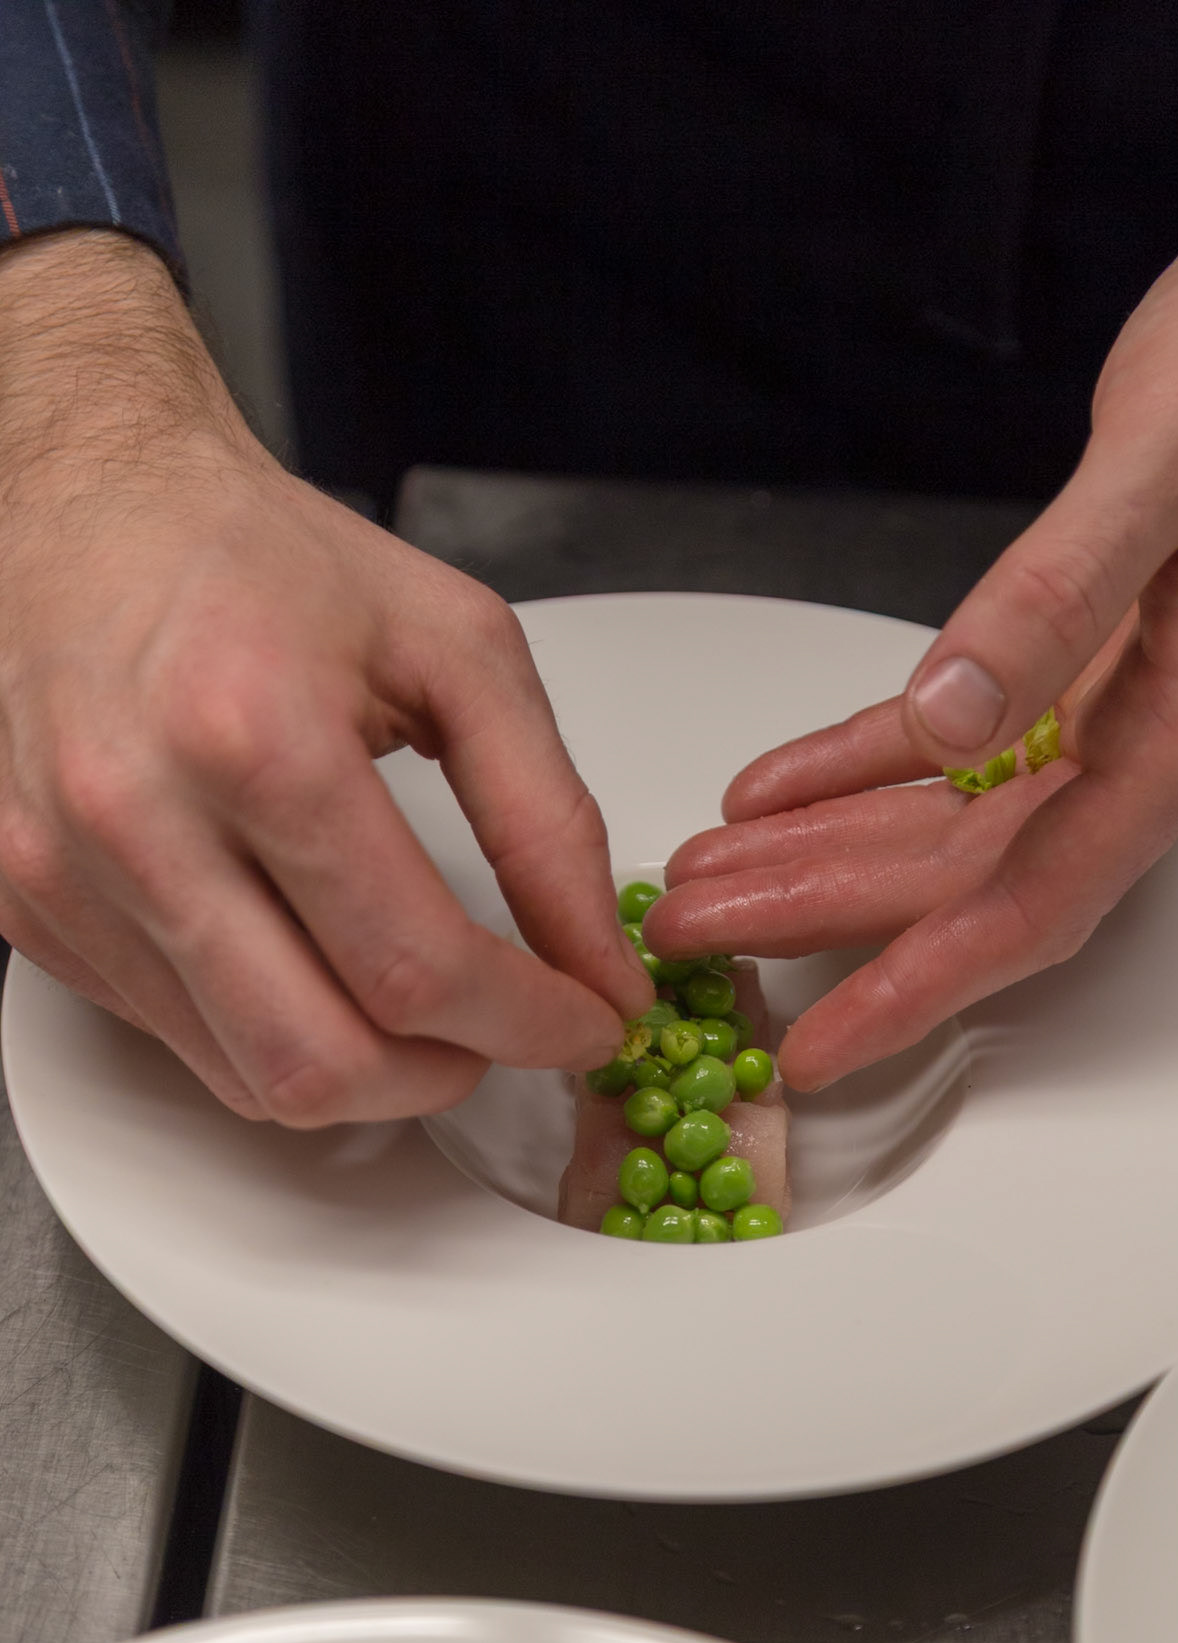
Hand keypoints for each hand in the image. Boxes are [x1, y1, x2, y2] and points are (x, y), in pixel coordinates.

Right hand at [0, 232, 649, 1122]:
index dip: (527, 1023)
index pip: (414, 965)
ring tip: (417, 1002)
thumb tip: (597, 964)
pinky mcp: (25, 907)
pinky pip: (179, 1039)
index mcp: (257, 736)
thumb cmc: (264, 560)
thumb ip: (546, 817)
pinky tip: (312, 961)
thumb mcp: (458, 649)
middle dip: (444, 1076)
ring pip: (247, 1078)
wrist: (86, 506)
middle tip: (500, 1031)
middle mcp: (136, 818)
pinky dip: (272, 1034)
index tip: (584, 1022)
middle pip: (320, 1060)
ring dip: (365, 1073)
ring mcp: (63, 875)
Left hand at [647, 62, 1177, 1088]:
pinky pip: (958, 743)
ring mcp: (1121, 702)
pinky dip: (862, 765)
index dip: (917, 981)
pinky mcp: (1085, 656)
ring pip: (951, 821)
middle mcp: (1157, 736)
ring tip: (707, 876)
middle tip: (690, 935)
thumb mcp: (1173, 453)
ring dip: (824, 850)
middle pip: (968, 874)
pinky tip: (777, 786)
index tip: (818, 1043)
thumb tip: (952, 721)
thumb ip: (1060, 594)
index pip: (1038, 898)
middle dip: (824, 913)